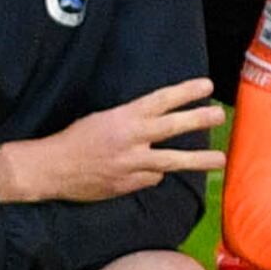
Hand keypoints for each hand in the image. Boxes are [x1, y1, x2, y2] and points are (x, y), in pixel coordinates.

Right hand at [0, 79, 226, 203]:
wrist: (50, 169)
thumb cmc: (76, 140)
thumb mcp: (103, 119)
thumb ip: (132, 121)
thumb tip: (159, 123)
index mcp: (123, 117)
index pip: (161, 99)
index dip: (186, 92)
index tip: (207, 86)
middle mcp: (131, 138)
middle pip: (173, 126)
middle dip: (199, 120)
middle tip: (220, 115)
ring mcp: (131, 163)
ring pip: (172, 160)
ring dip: (198, 159)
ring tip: (220, 159)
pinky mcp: (128, 184)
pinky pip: (152, 177)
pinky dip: (153, 173)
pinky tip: (146, 171)